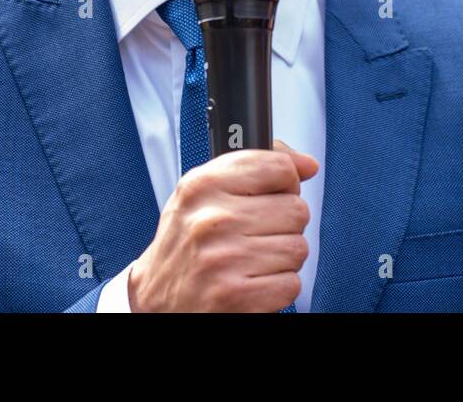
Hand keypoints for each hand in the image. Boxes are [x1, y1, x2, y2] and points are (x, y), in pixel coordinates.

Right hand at [127, 139, 317, 311]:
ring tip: (255, 258)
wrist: (155, 299)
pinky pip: (292, 283)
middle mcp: (212, 220)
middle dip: (285, 224)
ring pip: (298, 247)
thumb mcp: (204, 192)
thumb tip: (307, 164)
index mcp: (203, 186)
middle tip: (258, 232)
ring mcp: (225, 259)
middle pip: (296, 209)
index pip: (278, 167)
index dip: (286, 181)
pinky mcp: (237, 296)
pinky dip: (279, 285)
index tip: (276, 192)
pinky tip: (254, 281)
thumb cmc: (185, 243)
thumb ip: (254, 167)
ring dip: (283, 257)